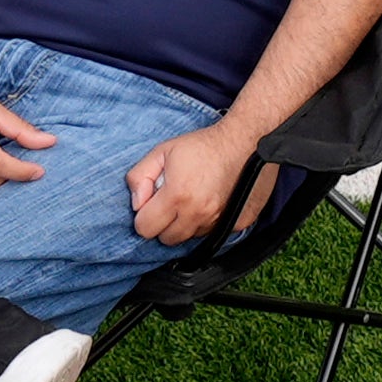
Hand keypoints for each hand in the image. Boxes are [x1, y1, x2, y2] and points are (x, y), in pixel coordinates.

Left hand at [126, 122, 271, 245]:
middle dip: (165, 224)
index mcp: (177, 195)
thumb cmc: (204, 145)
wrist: (245, 141)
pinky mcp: (237, 224)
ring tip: (194, 199)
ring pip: (191, 237)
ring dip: (188, 224)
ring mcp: (220, 220)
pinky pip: (213, 233)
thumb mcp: (162, 152)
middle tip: (173, 202)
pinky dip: (209, 222)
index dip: (145, 217)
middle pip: (168, 239)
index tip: (153, 204)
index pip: (145, 229)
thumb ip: (139, 177)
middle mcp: (198, 213)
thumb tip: (137, 204)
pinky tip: (212, 202)